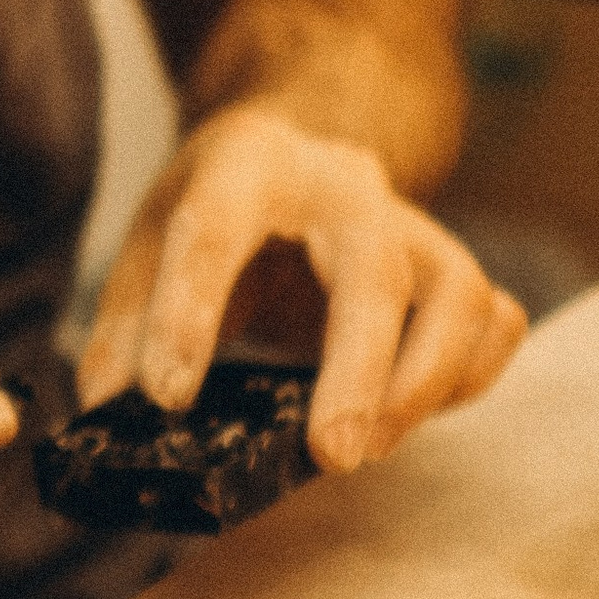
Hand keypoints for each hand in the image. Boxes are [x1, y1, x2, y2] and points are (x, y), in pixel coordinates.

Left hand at [76, 104, 526, 470]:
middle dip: (356, 370)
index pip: (214, 232)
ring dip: (423, 383)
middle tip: (331, 456)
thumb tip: (106, 413)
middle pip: (372, 270)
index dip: (187, 316)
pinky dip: (467, 377)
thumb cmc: (220, 205)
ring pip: (458, 293)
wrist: (302, 143)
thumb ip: (124, 326)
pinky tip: (413, 414)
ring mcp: (411, 224)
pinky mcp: (449, 265)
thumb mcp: (151, 239)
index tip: (166, 400)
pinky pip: (492, 319)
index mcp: (247, 167)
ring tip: (367, 448)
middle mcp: (343, 188)